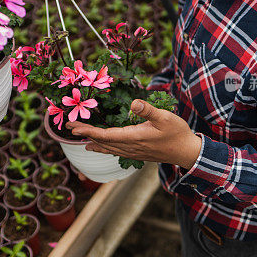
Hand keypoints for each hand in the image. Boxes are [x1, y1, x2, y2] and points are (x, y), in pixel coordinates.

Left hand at [66, 99, 201, 168]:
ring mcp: (134, 152)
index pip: (105, 135)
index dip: (88, 131)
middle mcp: (130, 147)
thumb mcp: (165, 117)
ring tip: (80, 139)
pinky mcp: (138, 154)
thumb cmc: (177, 133)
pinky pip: (116, 151)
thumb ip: (148, 110)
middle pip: (103, 141)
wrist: (188, 152)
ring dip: (93, 142)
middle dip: (85, 134)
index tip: (73, 126)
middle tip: (69, 127)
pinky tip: (102, 147)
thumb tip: (133, 103)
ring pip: (108, 148)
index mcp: (134, 137)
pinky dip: (105, 148)